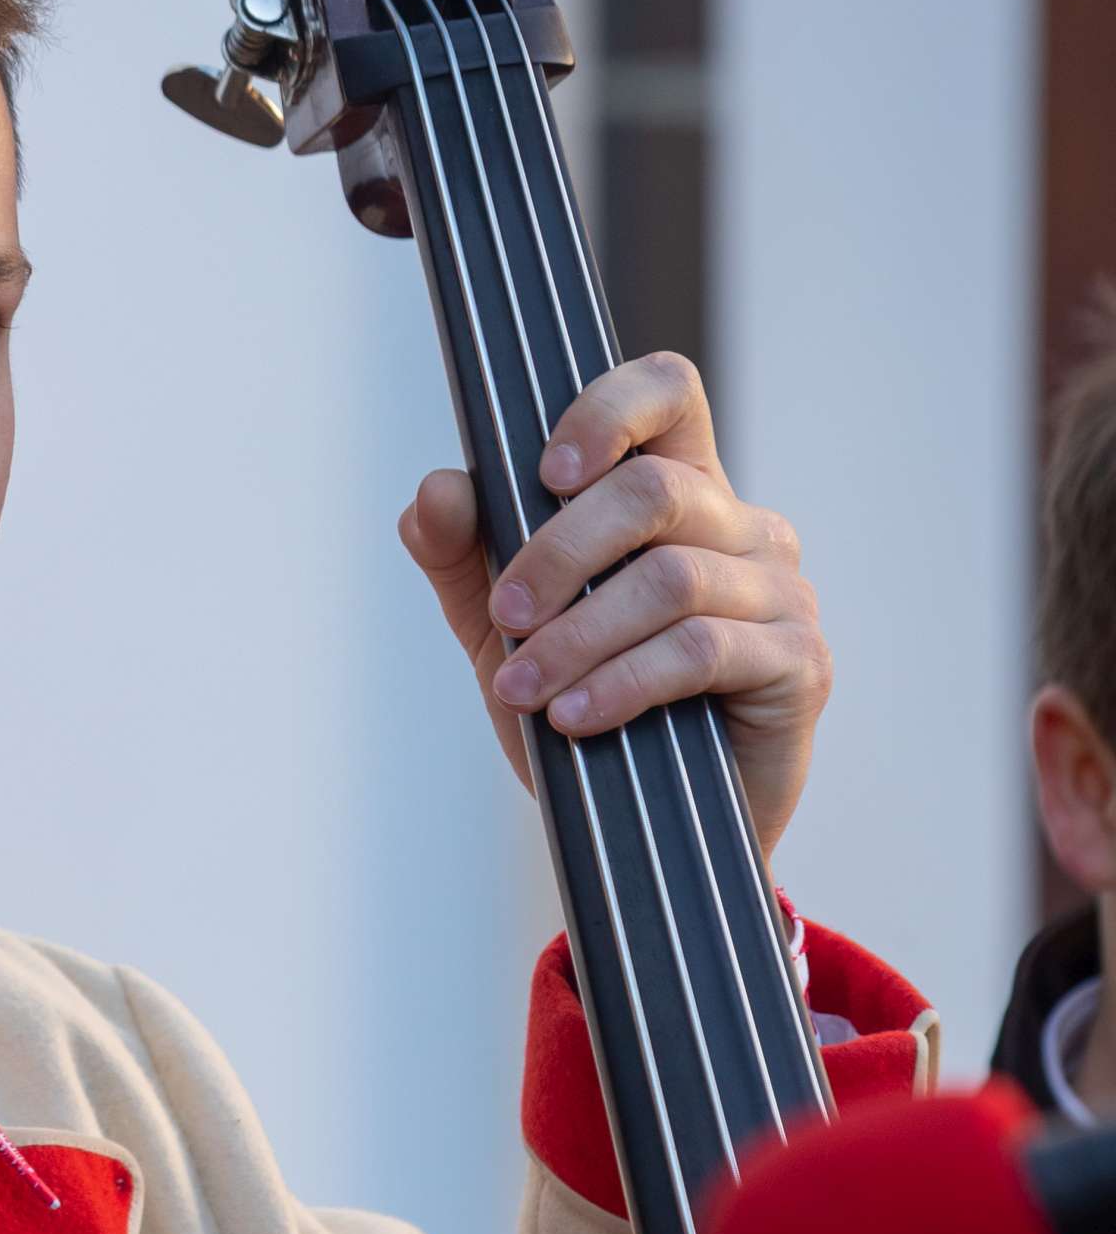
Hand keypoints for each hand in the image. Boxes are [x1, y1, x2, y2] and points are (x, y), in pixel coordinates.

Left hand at [398, 350, 830, 861]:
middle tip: (504, 612)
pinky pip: (702, 650)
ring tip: (524, 689)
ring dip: (578, 636)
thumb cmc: (586, 710)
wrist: (646, 840)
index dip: (609, 409)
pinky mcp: (799, 663)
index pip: (669, 393)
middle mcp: (741, 527)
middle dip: (561, 552)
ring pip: (671, 579)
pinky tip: (575, 719)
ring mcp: (779, 592)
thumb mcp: (502, 630)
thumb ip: (463, 558)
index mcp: (680, 490)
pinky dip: (622, 682)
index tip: (543, 473)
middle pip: (656, 491)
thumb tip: (436, 492)